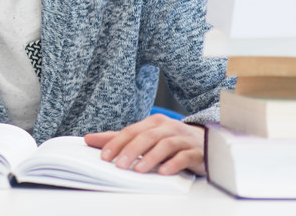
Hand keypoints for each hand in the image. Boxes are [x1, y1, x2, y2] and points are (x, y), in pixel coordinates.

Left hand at [84, 114, 205, 175]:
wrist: (206, 142)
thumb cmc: (171, 140)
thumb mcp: (145, 137)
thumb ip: (119, 139)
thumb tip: (89, 139)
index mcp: (154, 122)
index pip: (131, 131)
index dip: (117, 143)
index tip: (104, 157)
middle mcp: (168, 127)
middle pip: (147, 136)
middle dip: (131, 151)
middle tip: (118, 165)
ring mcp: (183, 139)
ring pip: (165, 145)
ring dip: (150, 157)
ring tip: (138, 170)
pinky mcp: (197, 152)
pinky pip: (185, 156)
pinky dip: (173, 163)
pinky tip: (163, 173)